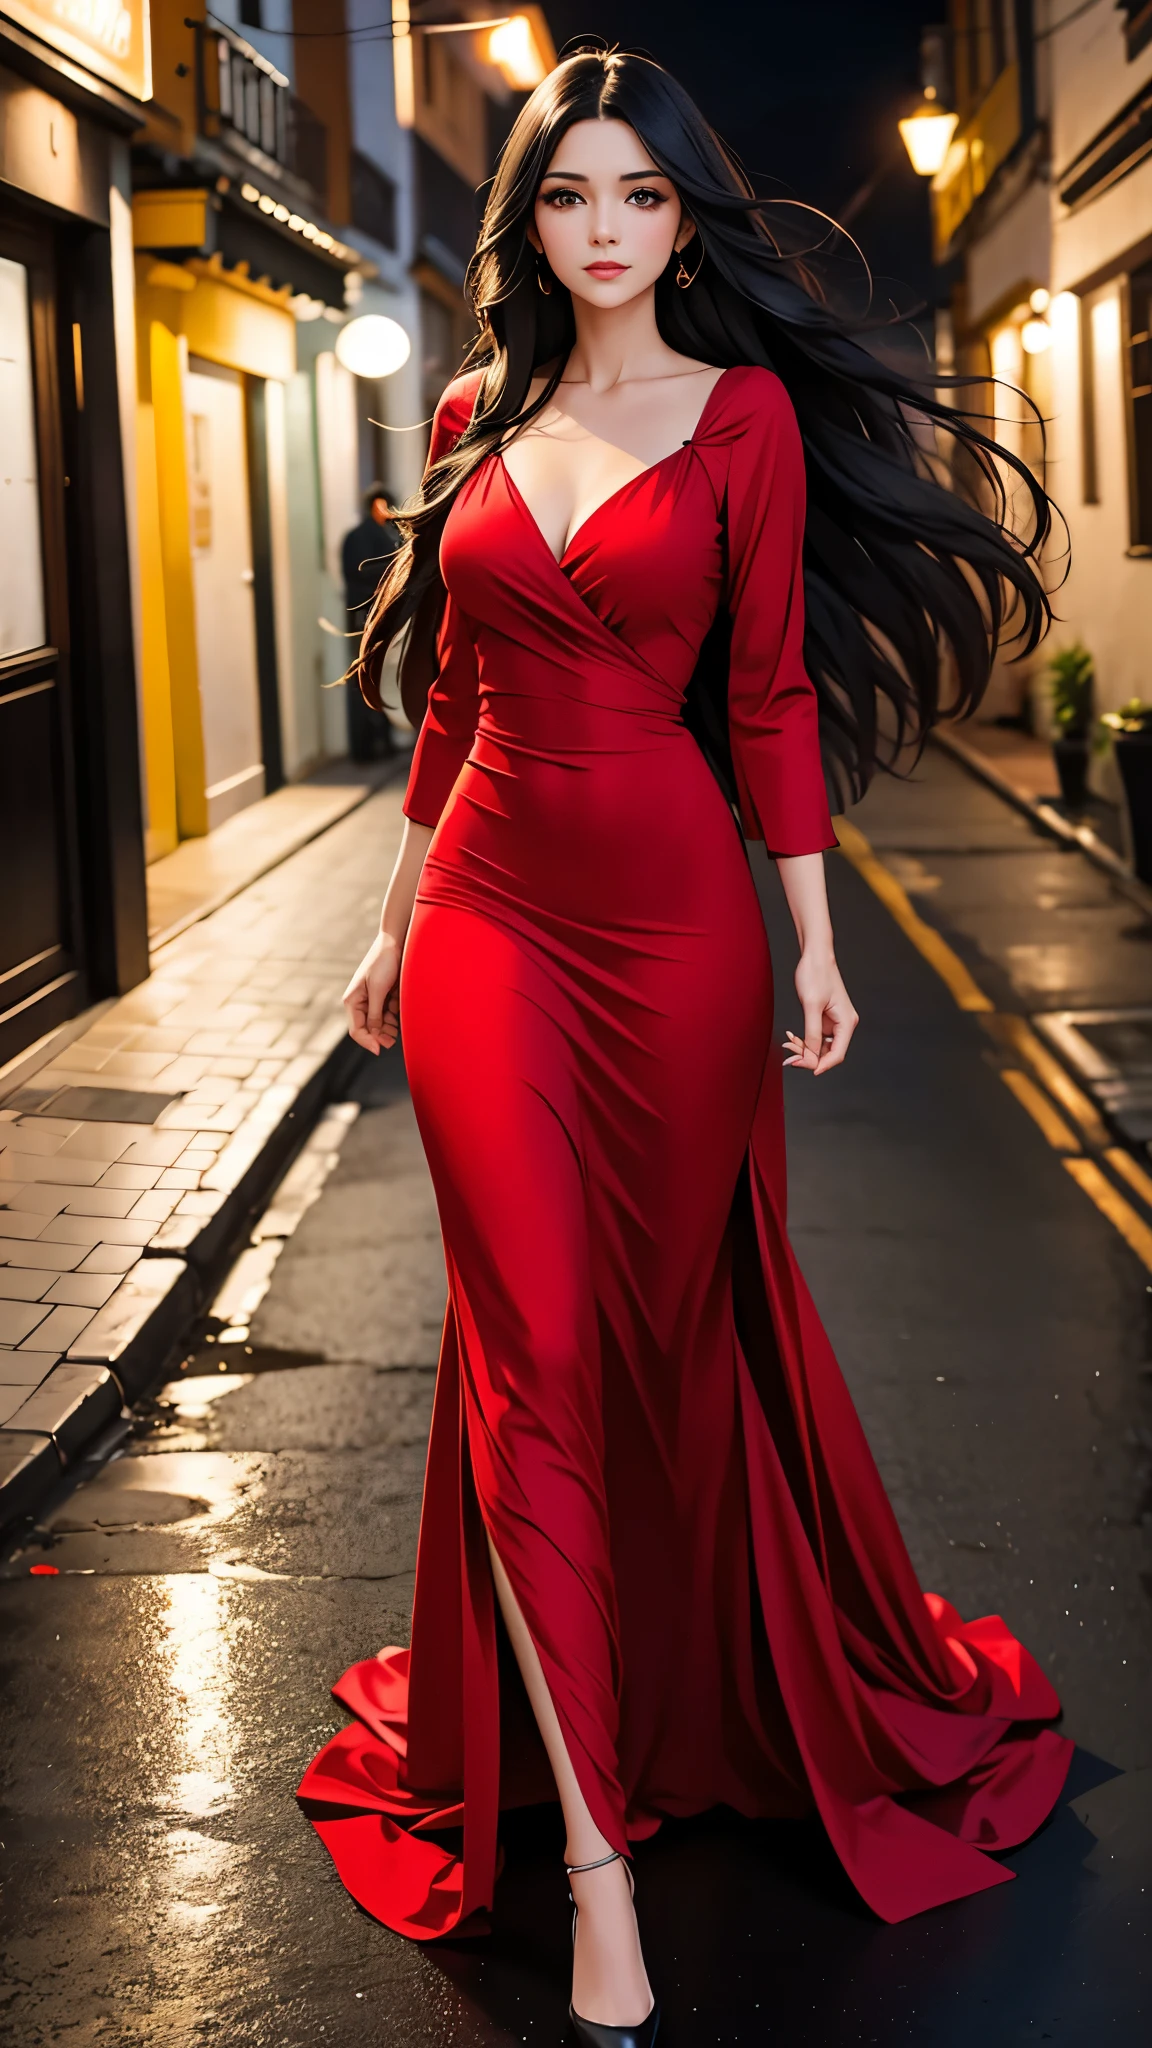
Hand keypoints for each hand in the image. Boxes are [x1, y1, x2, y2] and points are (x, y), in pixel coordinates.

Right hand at [343, 932, 401, 1053]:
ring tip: (398, 1029)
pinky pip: (387, 1013)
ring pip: (379, 1023)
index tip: (381, 1049)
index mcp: (352, 1001)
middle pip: (368, 1029)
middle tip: (393, 1041)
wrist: (395, 943)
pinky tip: (399, 1011)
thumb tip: (373, 1035)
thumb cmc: (383, 963)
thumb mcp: (378, 990)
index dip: (368, 1042)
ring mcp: (372, 999)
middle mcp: (360, 1002)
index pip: (357, 1030)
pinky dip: (394, 1016)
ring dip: (388, 1028)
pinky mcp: (383, 996)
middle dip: (380, 1036)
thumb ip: (374, 1014)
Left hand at [783, 951, 857, 1075]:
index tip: (805, 1069)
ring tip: (789, 1044)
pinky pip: (816, 1037)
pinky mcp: (825, 1019)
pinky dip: (804, 1040)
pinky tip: (792, 1038)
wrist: (814, 956)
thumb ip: (812, 1033)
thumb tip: (811, 1056)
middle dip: (808, 1057)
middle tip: (789, 1057)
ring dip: (804, 1049)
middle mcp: (844, 1024)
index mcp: (846, 1022)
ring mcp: (834, 1022)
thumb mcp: (811, 1005)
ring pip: (820, 1047)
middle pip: (828, 1053)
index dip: (821, 1065)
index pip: (837, 1054)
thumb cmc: (816, 974)